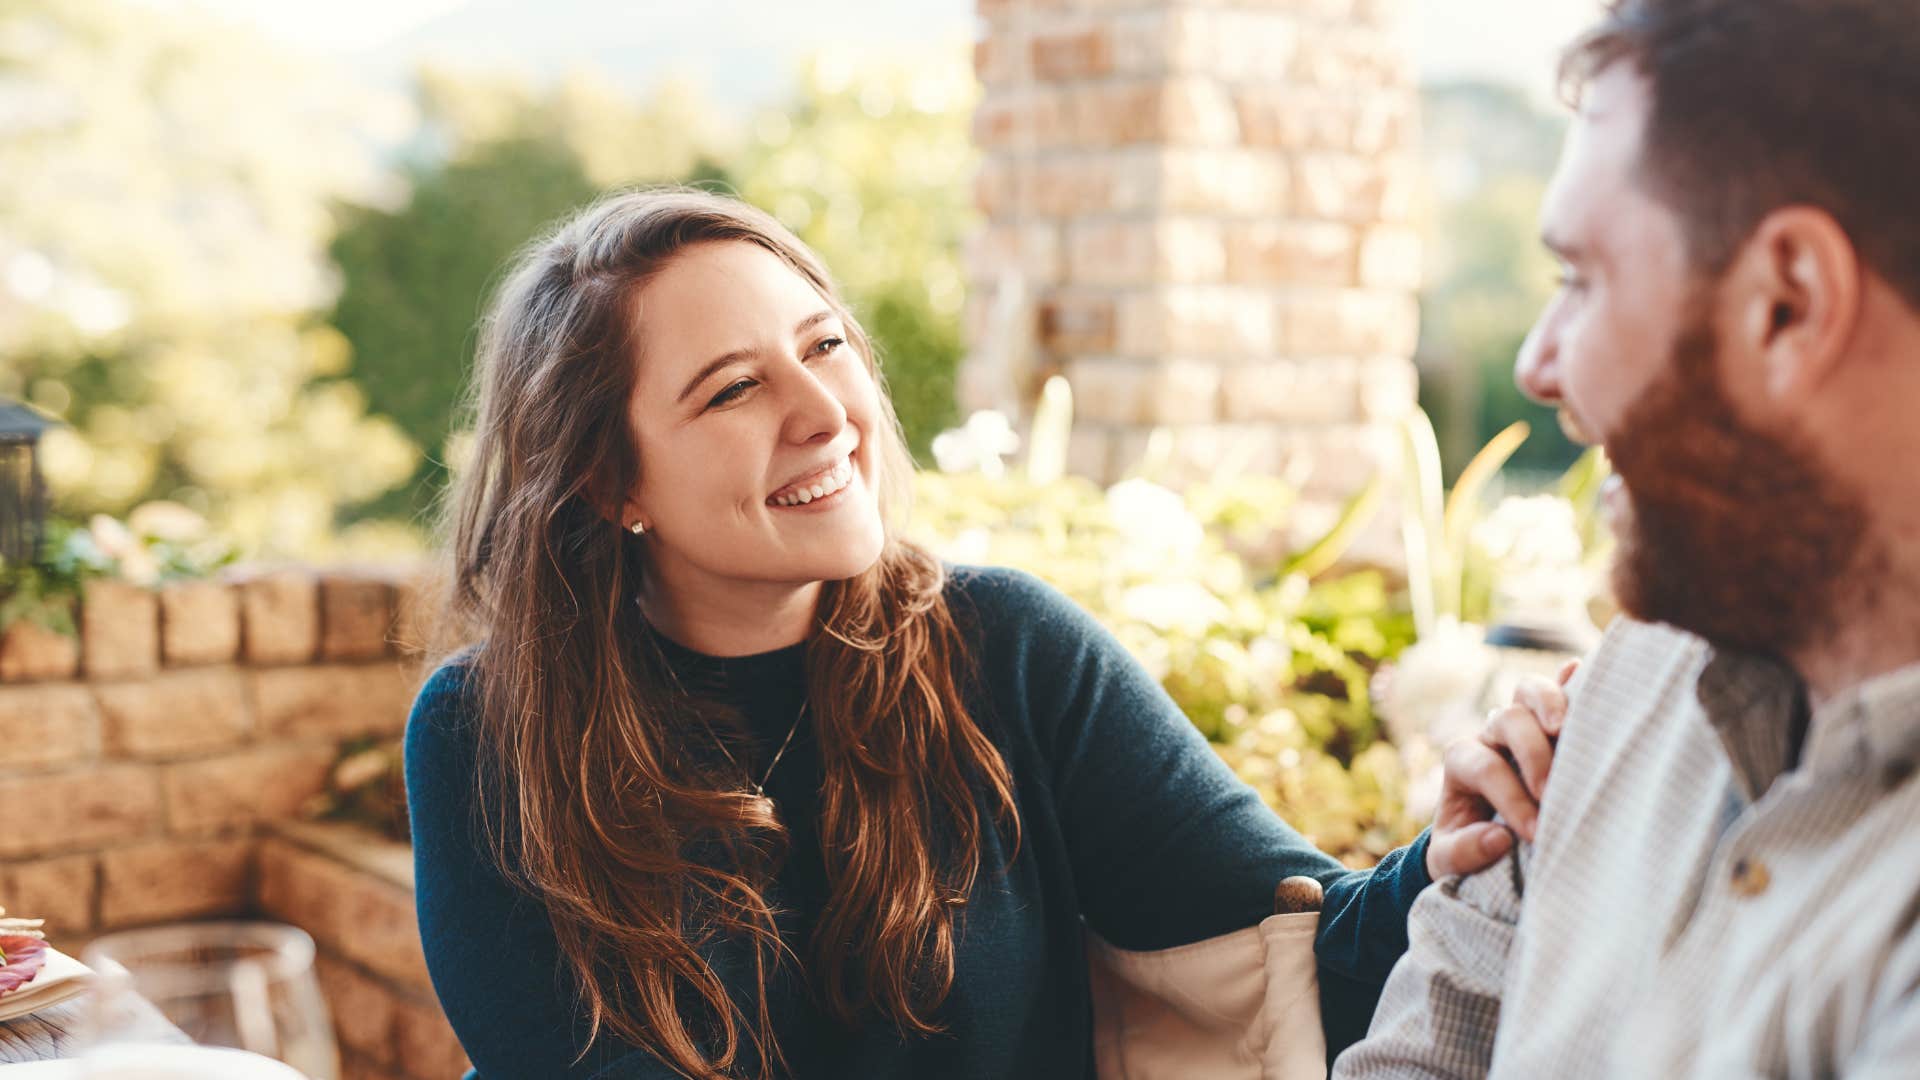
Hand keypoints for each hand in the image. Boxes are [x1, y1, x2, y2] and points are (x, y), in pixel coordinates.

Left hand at [1424, 660, 1577, 878]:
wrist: (1476, 834)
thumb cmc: (1466, 845)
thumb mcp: (1448, 860)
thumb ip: (1464, 852)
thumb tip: (1500, 839)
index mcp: (1461, 762)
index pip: (1486, 768)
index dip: (1511, 798)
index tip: (1535, 834)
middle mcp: (1490, 736)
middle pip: (1507, 720)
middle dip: (1532, 753)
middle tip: (1551, 793)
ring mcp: (1521, 724)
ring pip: (1529, 692)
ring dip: (1550, 703)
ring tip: (1565, 728)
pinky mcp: (1550, 723)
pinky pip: (1560, 690)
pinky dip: (1571, 680)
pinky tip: (1582, 669)